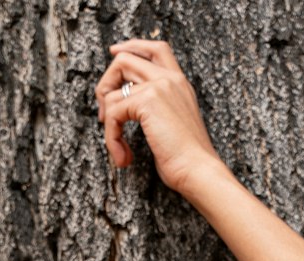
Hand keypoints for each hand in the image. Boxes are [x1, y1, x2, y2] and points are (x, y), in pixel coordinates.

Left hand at [94, 37, 223, 195]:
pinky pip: (113, 113)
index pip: (156, 49)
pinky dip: (112, 137)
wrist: (199, 170)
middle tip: (104, 116)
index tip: (114, 52)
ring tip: (118, 148)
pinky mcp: (148, 101)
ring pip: (113, 90)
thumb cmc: (188, 159)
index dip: (132, 47)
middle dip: (106, 85)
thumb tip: (127, 108)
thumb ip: (157, 109)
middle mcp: (170, 79)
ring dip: (108, 122)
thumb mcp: (174, 126)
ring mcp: (159, 86)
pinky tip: (123, 156)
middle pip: (125, 60)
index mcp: (179, 83)